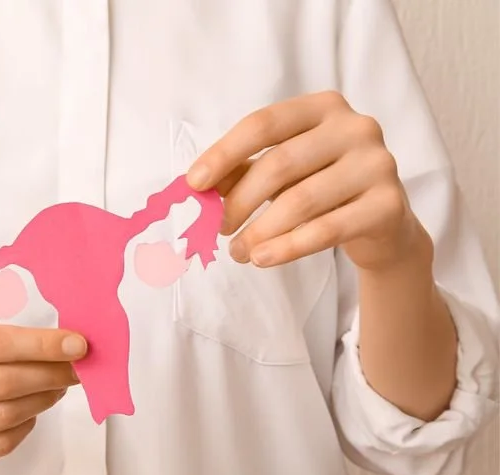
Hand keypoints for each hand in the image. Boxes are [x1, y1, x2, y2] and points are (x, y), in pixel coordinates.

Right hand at [0, 323, 86, 473]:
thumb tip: (60, 345)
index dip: (40, 345)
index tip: (77, 344)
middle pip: (1, 383)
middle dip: (49, 374)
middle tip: (76, 369)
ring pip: (3, 417)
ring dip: (41, 401)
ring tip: (56, 388)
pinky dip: (23, 428)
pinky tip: (30, 412)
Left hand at [187, 90, 429, 271]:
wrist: (382, 224)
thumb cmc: (320, 187)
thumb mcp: (280, 173)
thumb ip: (241, 171)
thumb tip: (196, 185)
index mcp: (324, 107)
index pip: (263, 124)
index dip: (224, 153)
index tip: (193, 184)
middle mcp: (356, 127)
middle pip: (279, 164)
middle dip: (239, 201)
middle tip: (218, 229)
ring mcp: (378, 164)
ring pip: (300, 201)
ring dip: (259, 231)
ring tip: (237, 252)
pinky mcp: (389, 205)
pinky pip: (326, 230)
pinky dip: (287, 248)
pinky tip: (262, 259)